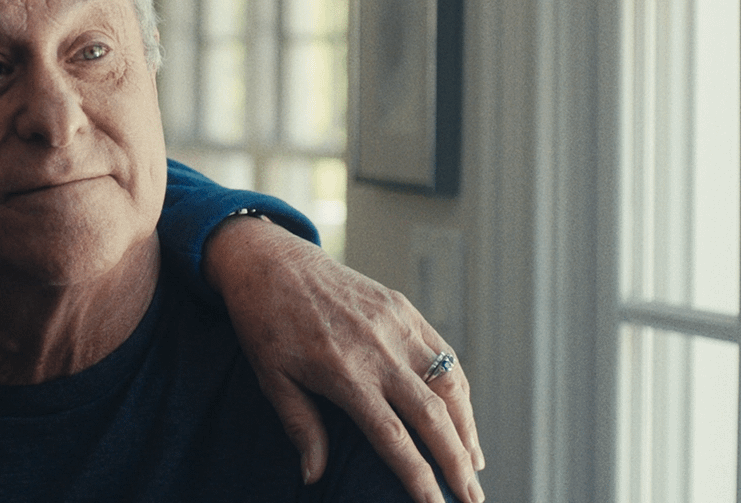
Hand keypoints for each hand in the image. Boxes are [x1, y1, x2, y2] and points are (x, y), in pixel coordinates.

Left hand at [204, 217, 483, 502]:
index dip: (418, 476)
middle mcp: (378, 349)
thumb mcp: (272, 378)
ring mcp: (395, 324)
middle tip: (473, 500)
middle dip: (457, 462)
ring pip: (449, 383)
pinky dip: (458, 389)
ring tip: (475, 465)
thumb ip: (300, 427)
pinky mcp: (402, 308)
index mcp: (344, 372)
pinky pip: (442, 353)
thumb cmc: (265, 322)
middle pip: (432, 415)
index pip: (393, 436)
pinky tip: (461, 416)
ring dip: (467, 428)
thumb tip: (314, 476)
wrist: (270, 261)